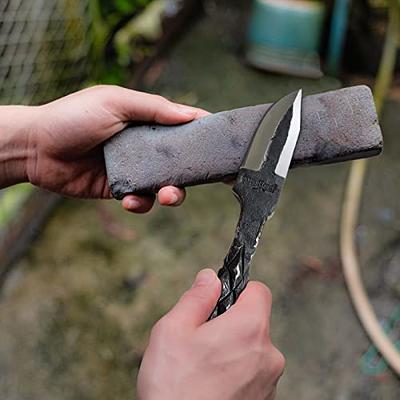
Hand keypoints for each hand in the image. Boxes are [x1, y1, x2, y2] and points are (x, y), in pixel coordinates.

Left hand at [0, 85, 207, 212]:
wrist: (36, 149)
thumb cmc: (72, 118)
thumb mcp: (114, 103)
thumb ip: (153, 109)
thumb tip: (190, 114)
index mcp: (146, 121)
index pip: (182, 126)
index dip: (204, 133)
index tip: (225, 142)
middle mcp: (144, 146)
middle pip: (180, 161)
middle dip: (193, 172)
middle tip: (205, 178)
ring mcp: (133, 169)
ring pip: (165, 184)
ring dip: (171, 193)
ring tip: (166, 194)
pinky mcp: (121, 190)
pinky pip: (141, 201)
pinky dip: (141, 203)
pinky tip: (132, 200)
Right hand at [137, 269, 284, 399]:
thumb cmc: (173, 388)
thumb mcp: (173, 330)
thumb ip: (196, 298)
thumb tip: (209, 277)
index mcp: (249, 329)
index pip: (259, 291)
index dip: (238, 289)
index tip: (220, 298)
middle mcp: (268, 355)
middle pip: (254, 321)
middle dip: (229, 322)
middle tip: (200, 338)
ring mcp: (269, 382)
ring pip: (252, 348)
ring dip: (232, 349)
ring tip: (202, 366)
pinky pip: (252, 372)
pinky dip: (236, 372)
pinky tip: (210, 384)